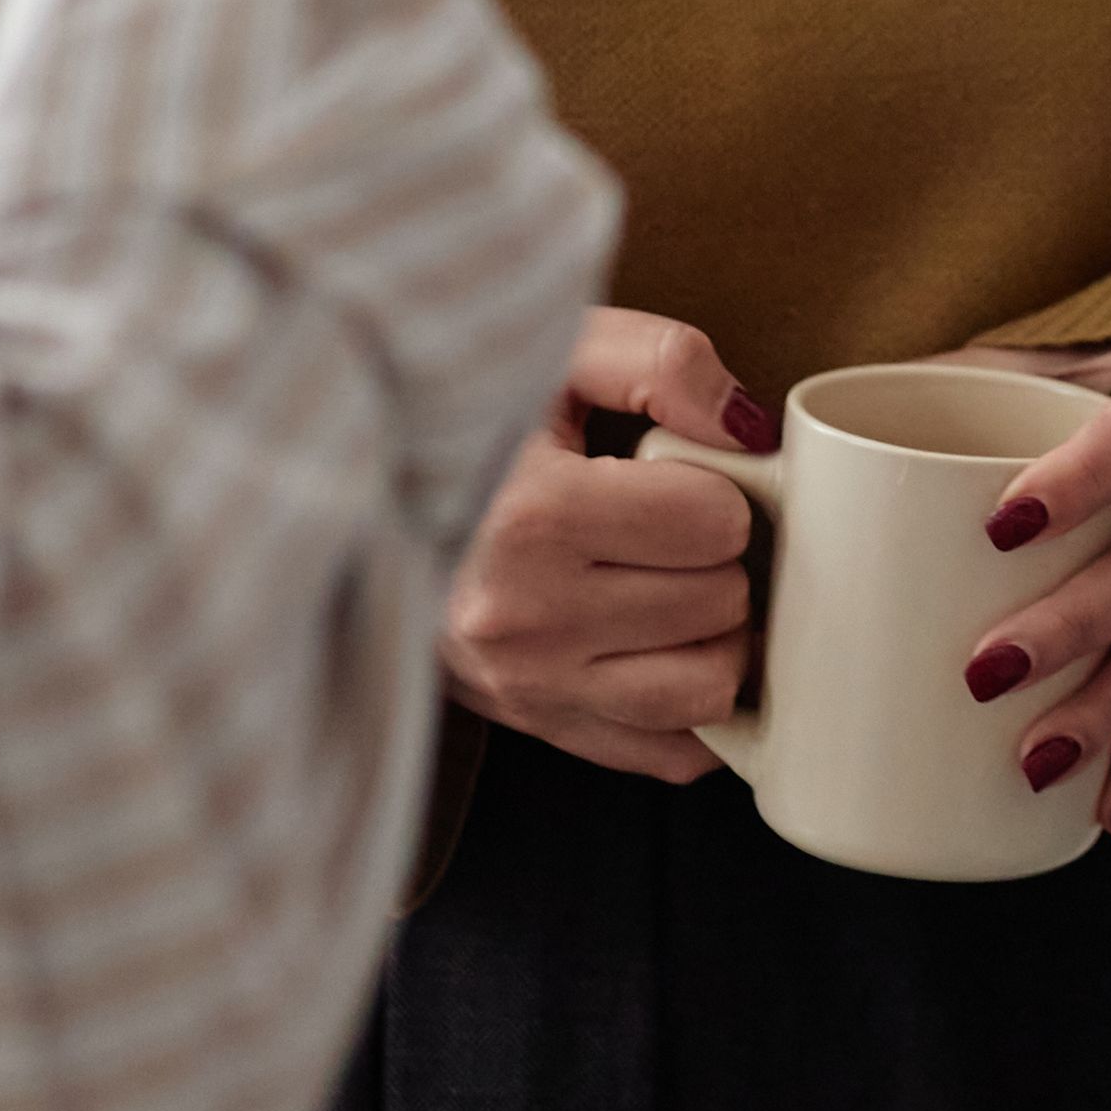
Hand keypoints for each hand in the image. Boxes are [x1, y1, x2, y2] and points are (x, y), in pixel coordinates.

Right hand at [442, 308, 780, 784]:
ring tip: (673, 585)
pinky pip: (671, 753)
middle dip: (714, 560)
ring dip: (712, 635)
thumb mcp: (551, 357)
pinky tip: (667, 648)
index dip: (715, 492)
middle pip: (717, 604)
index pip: (712, 524)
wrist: (360, 500)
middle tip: (669, 530)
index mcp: (532, 519)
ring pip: (707, 690)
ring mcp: (529, 687)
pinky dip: (695, 708)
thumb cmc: (467, 427)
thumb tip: (750, 429)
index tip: (676, 480)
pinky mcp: (536, 727)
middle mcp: (525, 618)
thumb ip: (659, 365)